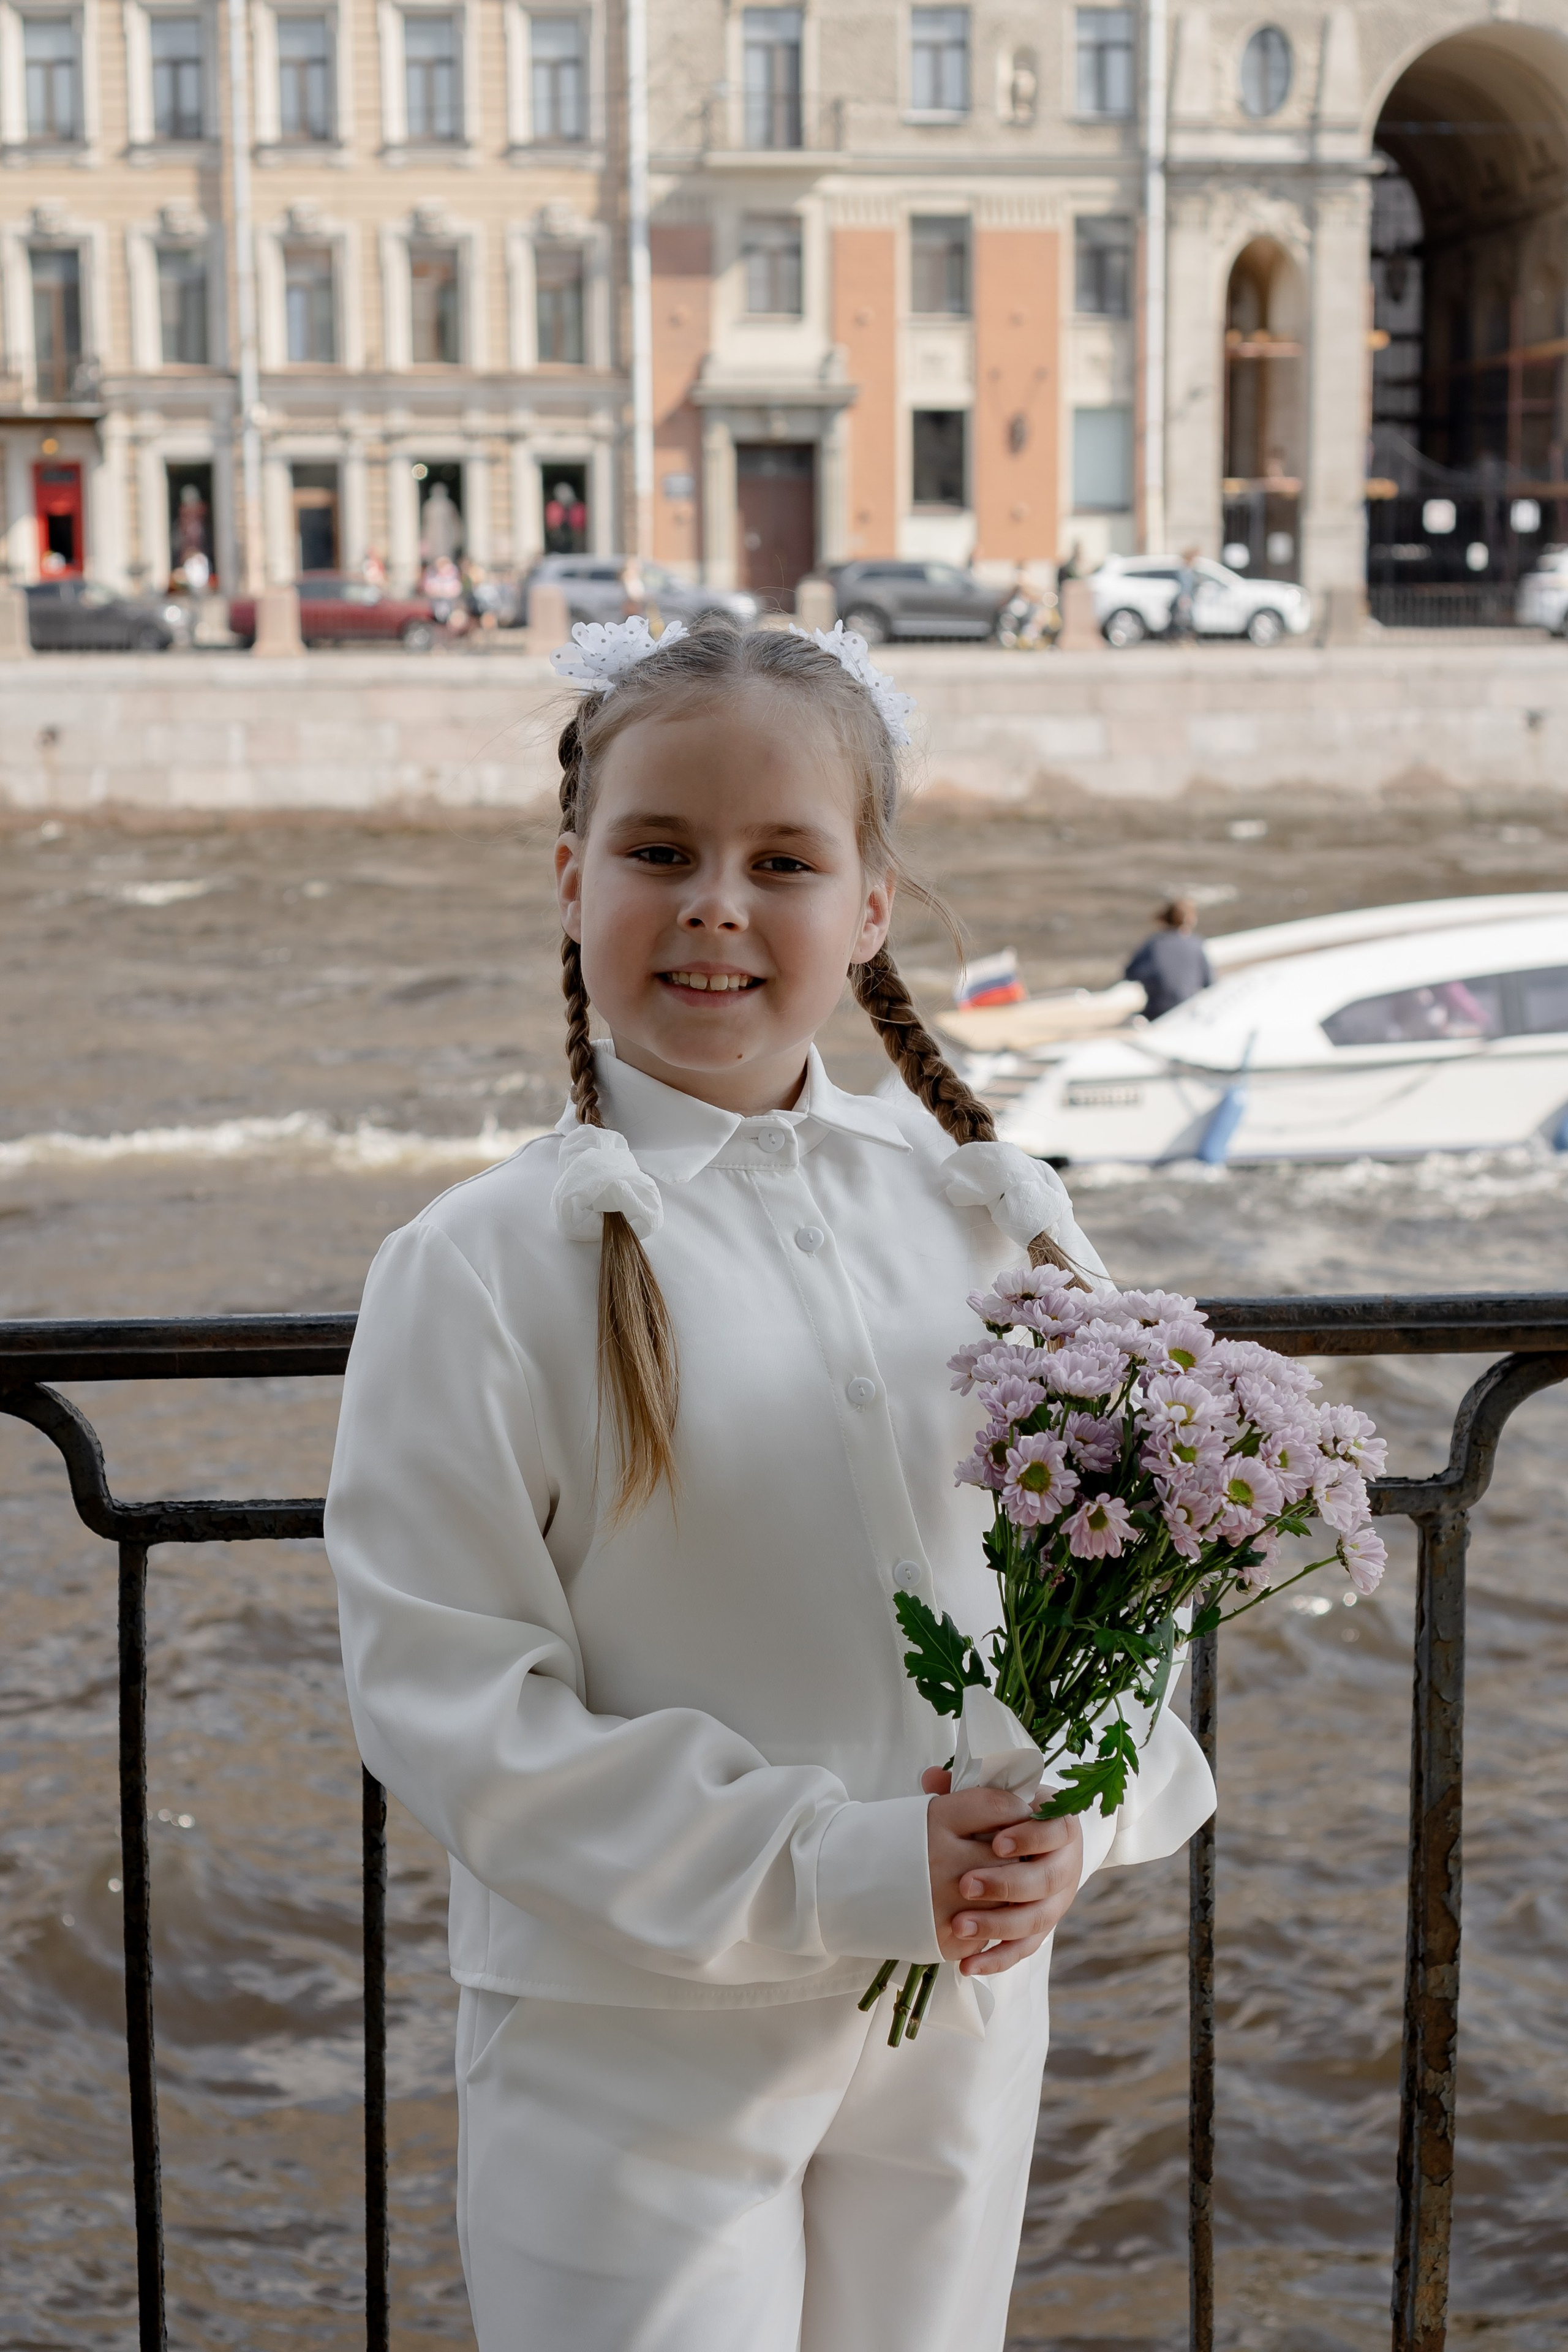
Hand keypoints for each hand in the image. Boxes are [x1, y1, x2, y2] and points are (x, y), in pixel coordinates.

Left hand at [923, 1767, 1083, 1977]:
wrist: (1036, 1848)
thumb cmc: (1010, 1817)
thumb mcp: (996, 1798)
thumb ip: (967, 1789)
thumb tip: (930, 1778)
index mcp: (1060, 1828)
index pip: (1056, 1831)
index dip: (1030, 1838)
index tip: (997, 1842)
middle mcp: (1065, 1867)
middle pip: (1045, 1880)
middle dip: (1005, 1884)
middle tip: (966, 1885)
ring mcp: (1055, 1903)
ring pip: (1034, 1919)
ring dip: (997, 1924)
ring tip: (959, 1926)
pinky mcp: (1040, 1930)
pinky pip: (1022, 1949)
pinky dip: (996, 1959)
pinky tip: (967, 1965)